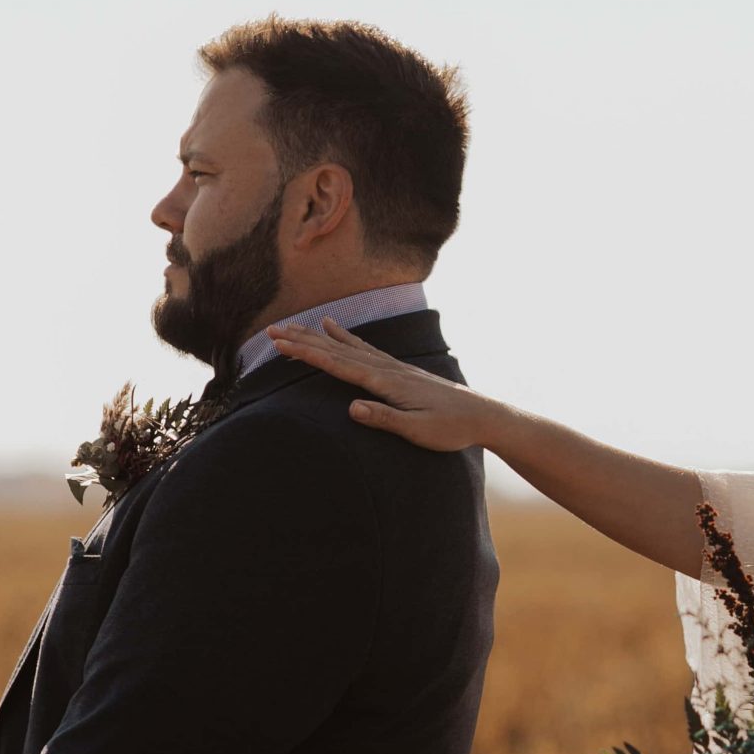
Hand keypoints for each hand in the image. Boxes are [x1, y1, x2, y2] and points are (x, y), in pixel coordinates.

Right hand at [266, 317, 498, 451]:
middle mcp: (387, 368)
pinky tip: (334, 329)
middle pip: (336, 350)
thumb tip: (351, 409)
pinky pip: (363, 348)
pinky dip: (344, 337)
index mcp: (386, 382)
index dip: (307, 354)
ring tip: (295, 324)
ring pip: (346, 346)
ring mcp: (392, 366)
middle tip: (271, 330)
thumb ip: (385, 418)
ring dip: (318, 336)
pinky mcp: (398, 370)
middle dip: (303, 340)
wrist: (482, 415)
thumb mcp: (418, 430)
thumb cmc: (451, 428)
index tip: (280, 344)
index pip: (338, 365)